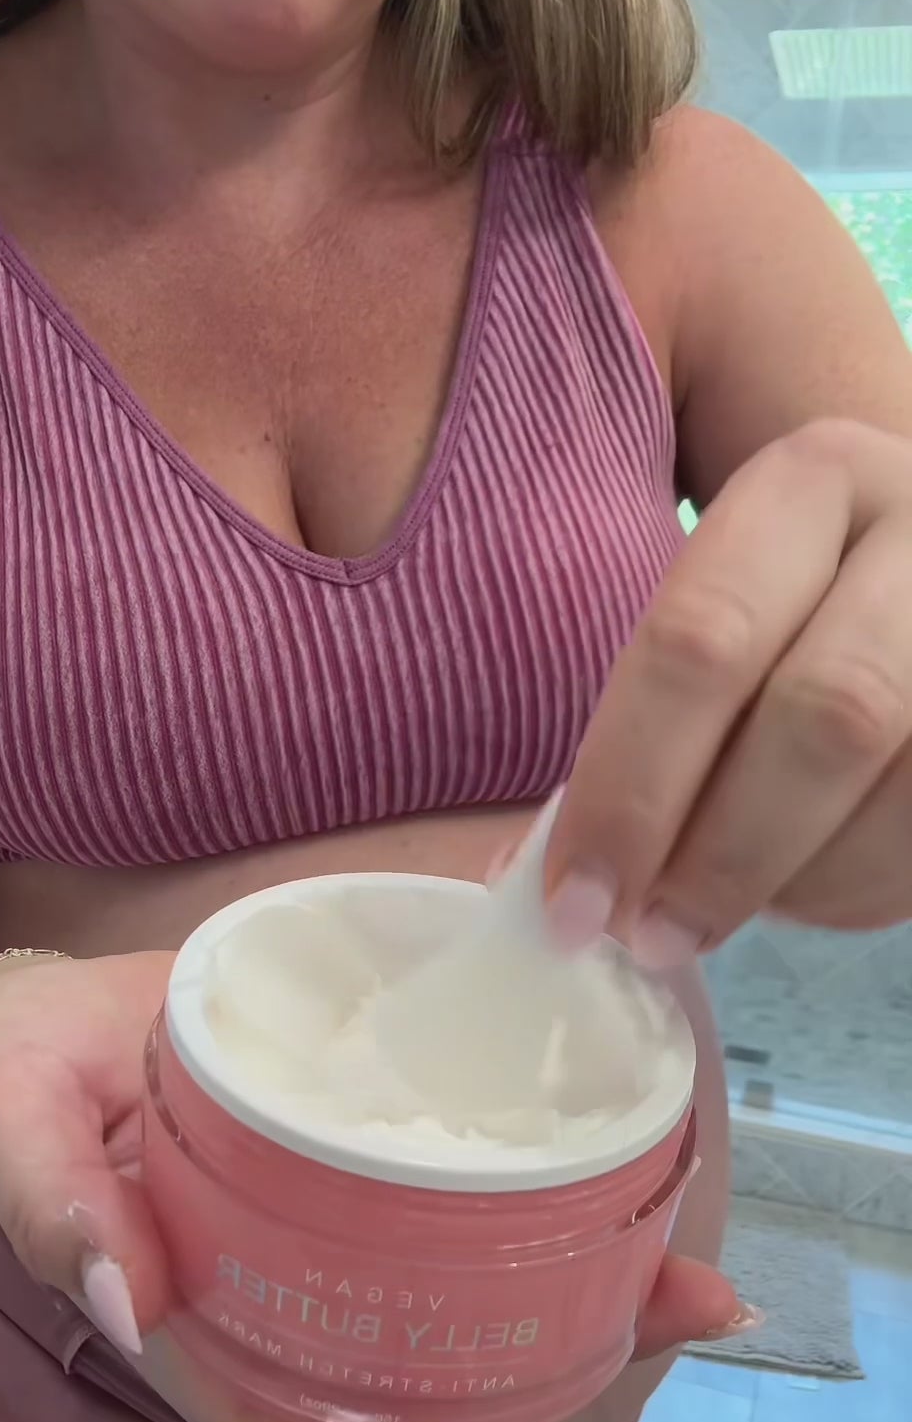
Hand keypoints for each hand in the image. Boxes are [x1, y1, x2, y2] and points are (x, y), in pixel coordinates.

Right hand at [0, 952, 741, 1421]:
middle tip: (669, 1326)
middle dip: (545, 1387)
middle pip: (409, 1386)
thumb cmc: (21, 1073)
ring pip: (461, 1299)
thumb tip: (137, 1306)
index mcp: (201, 1324)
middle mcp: (289, 1296)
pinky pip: (462, 1199)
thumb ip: (51, 1209)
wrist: (57, 1010)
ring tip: (692, 1282)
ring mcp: (340, 1231)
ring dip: (584, 1298)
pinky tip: (631, 1170)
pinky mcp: (372, 1158)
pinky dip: (551, 1199)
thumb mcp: (12, 1124)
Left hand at [543, 419, 911, 963]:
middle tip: (650, 936)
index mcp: (810, 485)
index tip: (575, 901)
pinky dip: (856, 895)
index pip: (701, 641)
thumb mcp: (724, 620)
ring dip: (794, 886)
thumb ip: (647, 725)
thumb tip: (544, 883)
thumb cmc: (793, 622)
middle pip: (822, 715)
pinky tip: (807, 892)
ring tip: (727, 914)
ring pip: (899, 791)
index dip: (630, 788)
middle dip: (718, 855)